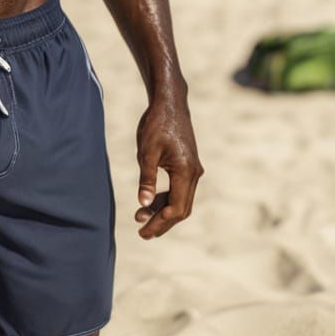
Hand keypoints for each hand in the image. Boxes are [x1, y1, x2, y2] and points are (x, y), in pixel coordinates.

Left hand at [135, 90, 203, 238]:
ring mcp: (193, 169)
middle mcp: (194, 173)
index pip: (175, 208)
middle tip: (143, 233)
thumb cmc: (156, 123)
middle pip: (181, 209)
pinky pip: (180, 189)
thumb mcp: (146, 151)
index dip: (160, 222)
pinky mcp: (188, 164)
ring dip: (164, 211)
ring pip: (182, 200)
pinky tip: (151, 202)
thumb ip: (147, 178)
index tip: (143, 231)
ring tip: (142, 218)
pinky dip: (167, 198)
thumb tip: (143, 203)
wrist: (169, 102)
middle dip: (162, 222)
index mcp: (186, 172)